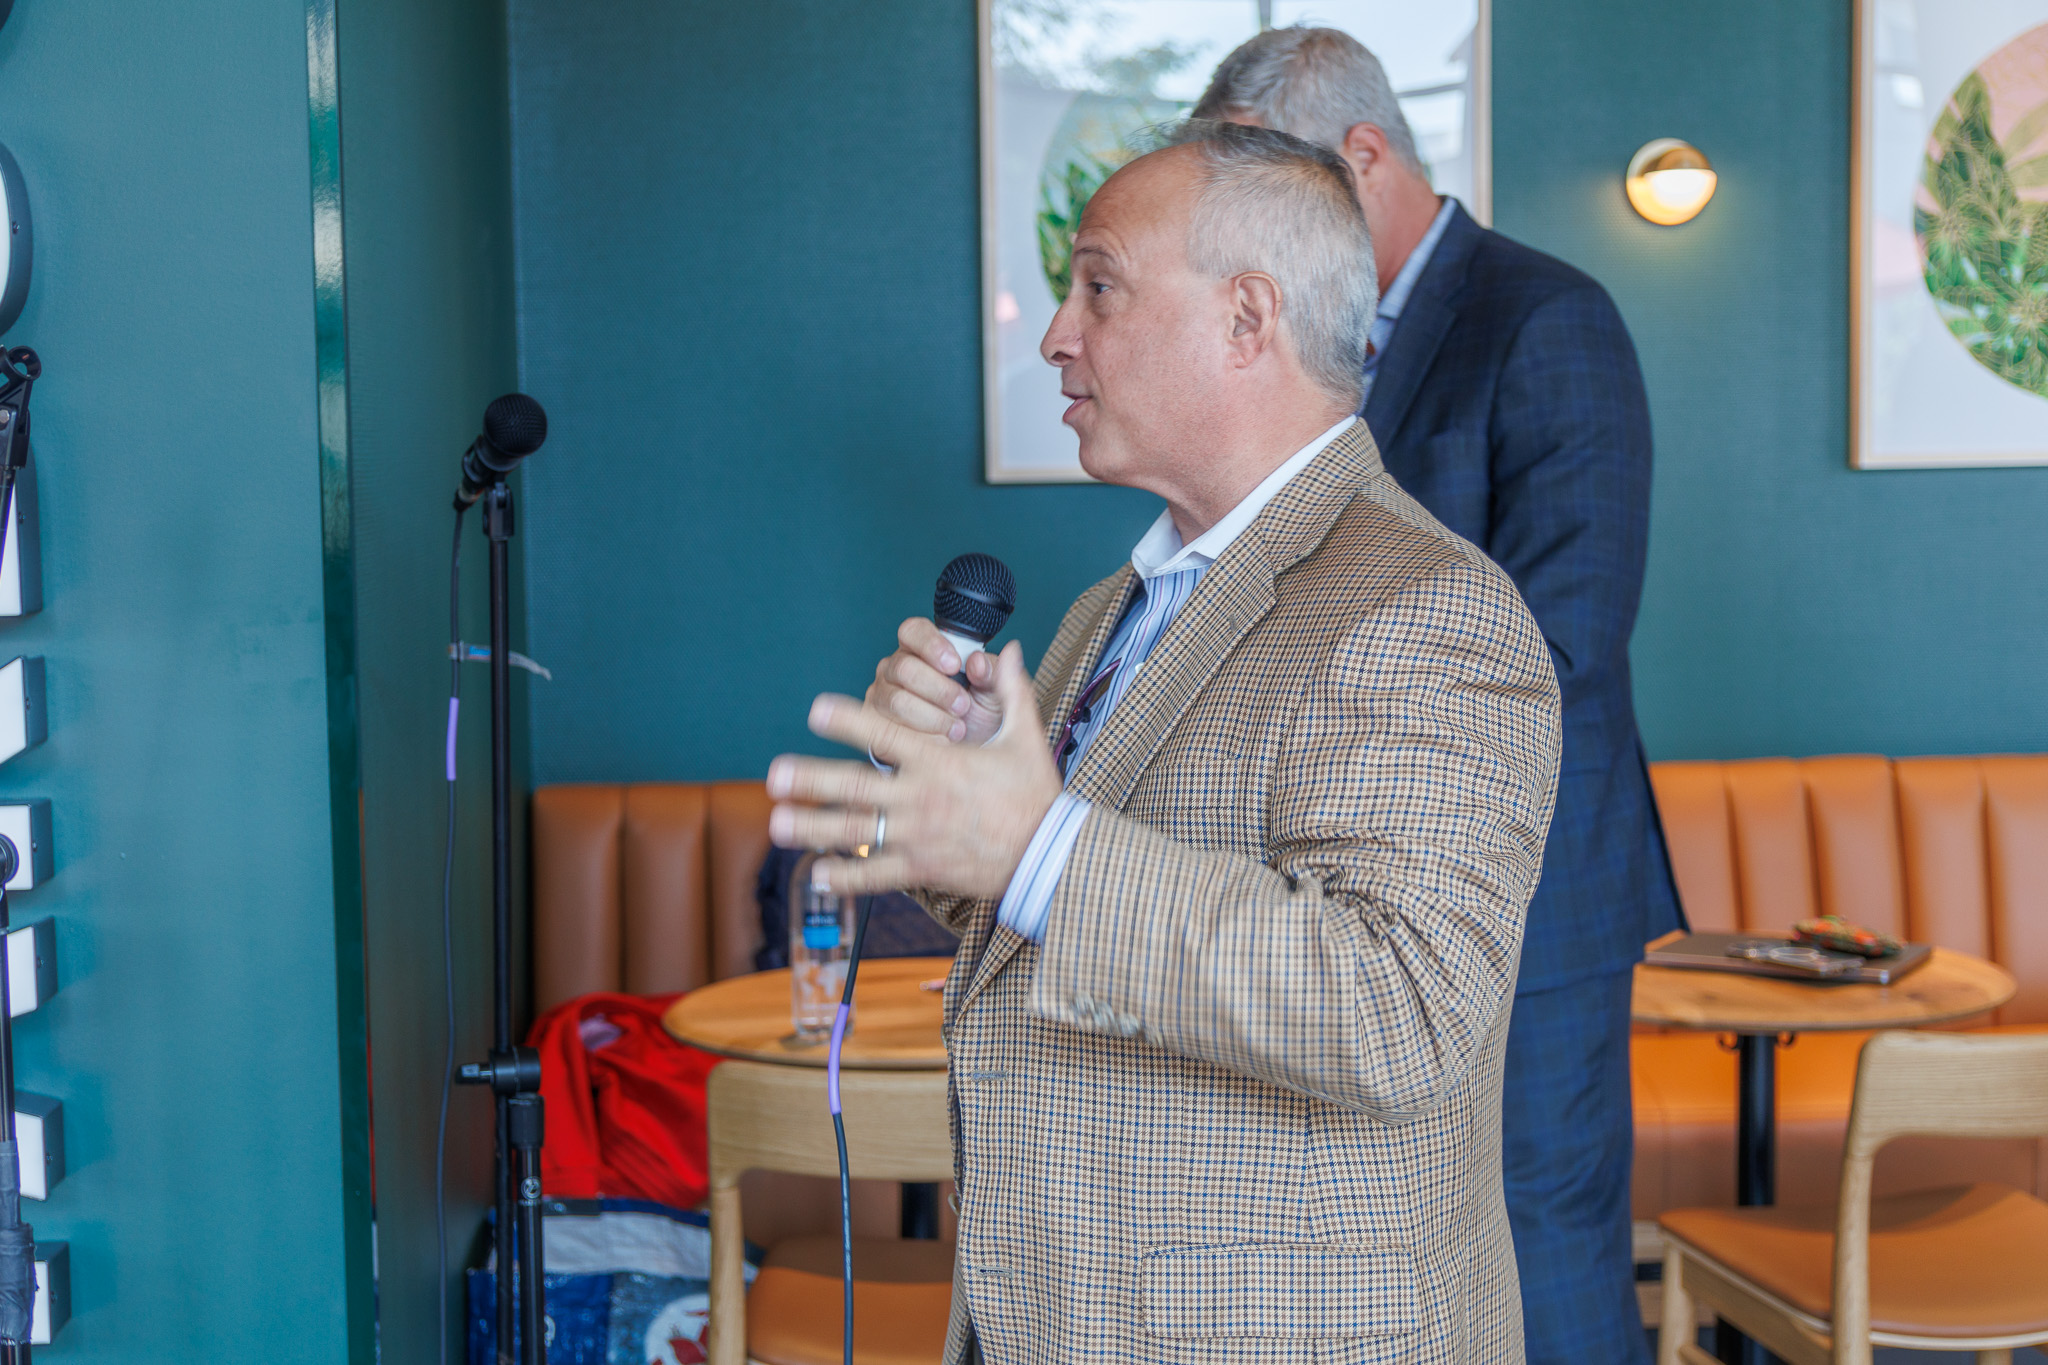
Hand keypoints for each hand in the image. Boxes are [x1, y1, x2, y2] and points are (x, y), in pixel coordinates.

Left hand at [768, 641, 1059, 897]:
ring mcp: (917, 836)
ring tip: (778, 824)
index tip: (815, 710)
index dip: (849, 721)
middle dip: (811, 780)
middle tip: (775, 775)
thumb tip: (1010, 649)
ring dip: (813, 828)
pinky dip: (846, 876)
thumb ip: (1012, 690)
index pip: (887, 734)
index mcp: (940, 762)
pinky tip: (816, 873)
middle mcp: (920, 798)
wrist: (1048, 854)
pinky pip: (876, 874)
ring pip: (856, 832)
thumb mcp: (1024, 737)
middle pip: (855, 787)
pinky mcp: (921, 869)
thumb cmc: (1035, 794)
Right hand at [865, 617, 1003, 744]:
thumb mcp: (992, 691)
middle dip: (938, 690)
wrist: (967, 751)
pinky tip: (941, 740)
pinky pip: (889, 728)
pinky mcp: (876, 722)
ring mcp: (882, 693)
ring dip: (932, 717)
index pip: (913, 631)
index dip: (932, 645)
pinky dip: (921, 737)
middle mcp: (896, 666)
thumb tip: (977, 662)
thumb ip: (989, 673)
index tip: (955, 666)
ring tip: (957, 728)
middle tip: (963, 705)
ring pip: (897, 700)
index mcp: (923, 648)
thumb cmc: (976, 713)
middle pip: (904, 668)